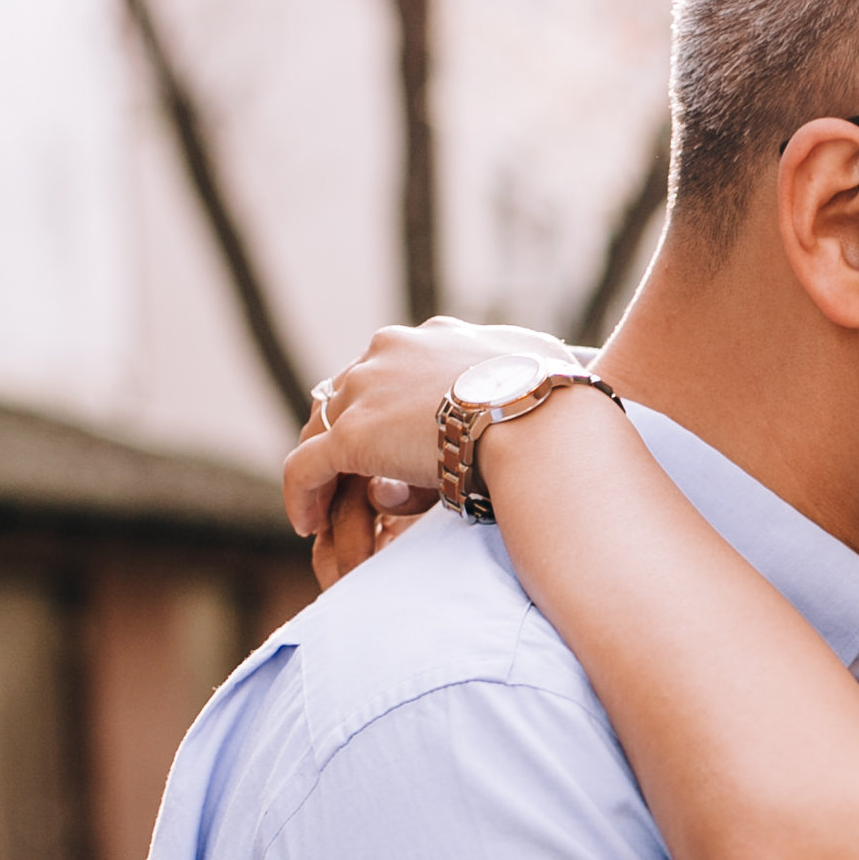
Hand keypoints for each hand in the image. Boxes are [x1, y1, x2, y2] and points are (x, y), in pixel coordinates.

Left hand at [286, 320, 564, 587]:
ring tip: (328, 505)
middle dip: (352, 433)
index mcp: (434, 335)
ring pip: (320, 429)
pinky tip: (308, 524)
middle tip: (355, 475)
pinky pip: (304, 468)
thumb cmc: (556, 401)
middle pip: (350, 393)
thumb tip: (534, 382)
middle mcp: (390, 351)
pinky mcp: (351, 436)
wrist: (539, 421)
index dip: (390, 405)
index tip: (397, 439)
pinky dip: (301, 495)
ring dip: (325, 467)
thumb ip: (520, 369)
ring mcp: (366, 392)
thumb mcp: (541, 365)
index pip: (392, 366)